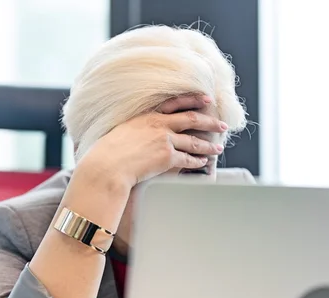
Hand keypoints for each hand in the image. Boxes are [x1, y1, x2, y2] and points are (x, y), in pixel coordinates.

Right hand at [76, 95, 226, 190]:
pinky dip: (198, 161)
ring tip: (218, 148)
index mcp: (147, 116)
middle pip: (191, 119)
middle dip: (209, 121)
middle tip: (221, 124)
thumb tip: (135, 134)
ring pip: (193, 141)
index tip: (206, 99)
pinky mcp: (167, 157)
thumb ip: (133, 130)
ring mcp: (164, 140)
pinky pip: (188, 159)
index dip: (193, 100)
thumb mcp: (120, 132)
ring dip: (208, 145)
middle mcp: (158, 125)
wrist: (107, 166)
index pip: (175, 103)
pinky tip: (204, 163)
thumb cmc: (107, 153)